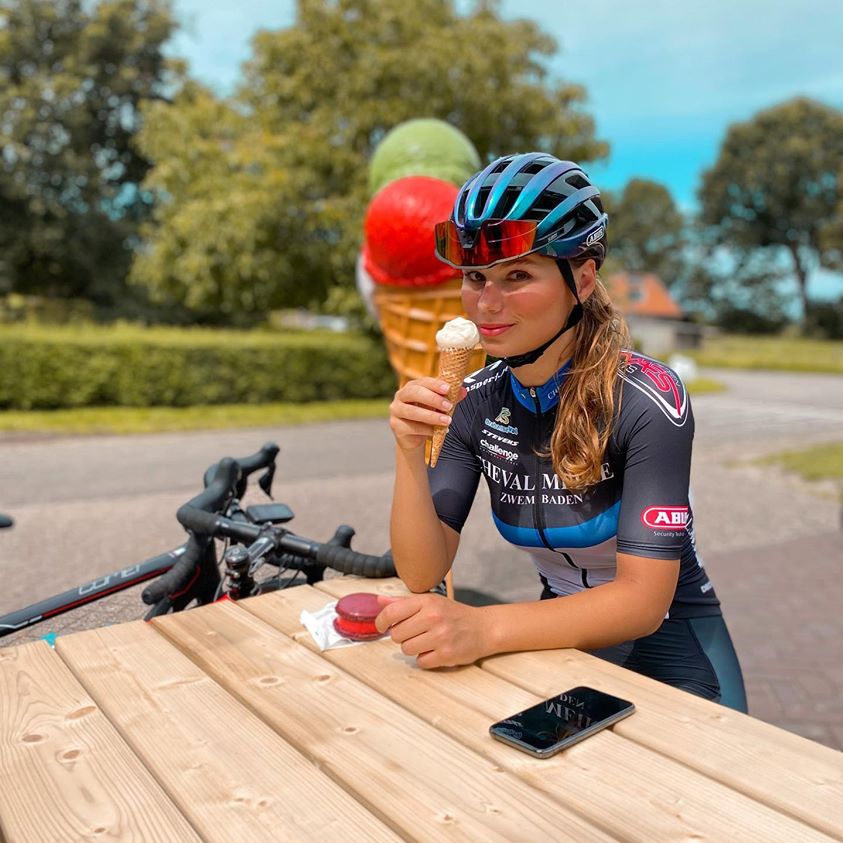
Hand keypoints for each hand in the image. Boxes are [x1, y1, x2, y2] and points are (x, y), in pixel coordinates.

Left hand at [375, 593, 492, 668]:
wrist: (484, 628)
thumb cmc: (454, 614)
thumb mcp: (431, 602)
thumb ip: (404, 602)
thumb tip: (379, 601)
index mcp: (427, 602)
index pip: (392, 612)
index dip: (381, 621)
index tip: (381, 626)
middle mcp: (433, 617)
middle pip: (397, 634)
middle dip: (402, 636)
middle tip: (416, 633)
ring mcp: (441, 637)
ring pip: (407, 649)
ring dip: (414, 648)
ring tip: (427, 641)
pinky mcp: (447, 655)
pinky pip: (421, 662)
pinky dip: (425, 659)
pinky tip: (435, 650)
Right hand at [388, 377, 466, 453]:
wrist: (413, 437)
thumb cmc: (426, 416)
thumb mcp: (439, 406)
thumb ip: (450, 398)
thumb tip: (464, 391)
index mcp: (411, 387)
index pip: (422, 381)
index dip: (435, 384)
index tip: (448, 389)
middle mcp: (400, 396)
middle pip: (414, 393)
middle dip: (432, 399)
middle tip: (448, 406)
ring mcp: (396, 411)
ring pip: (412, 412)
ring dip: (431, 416)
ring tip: (447, 421)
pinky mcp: (396, 426)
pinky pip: (412, 427)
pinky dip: (427, 430)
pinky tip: (437, 432)